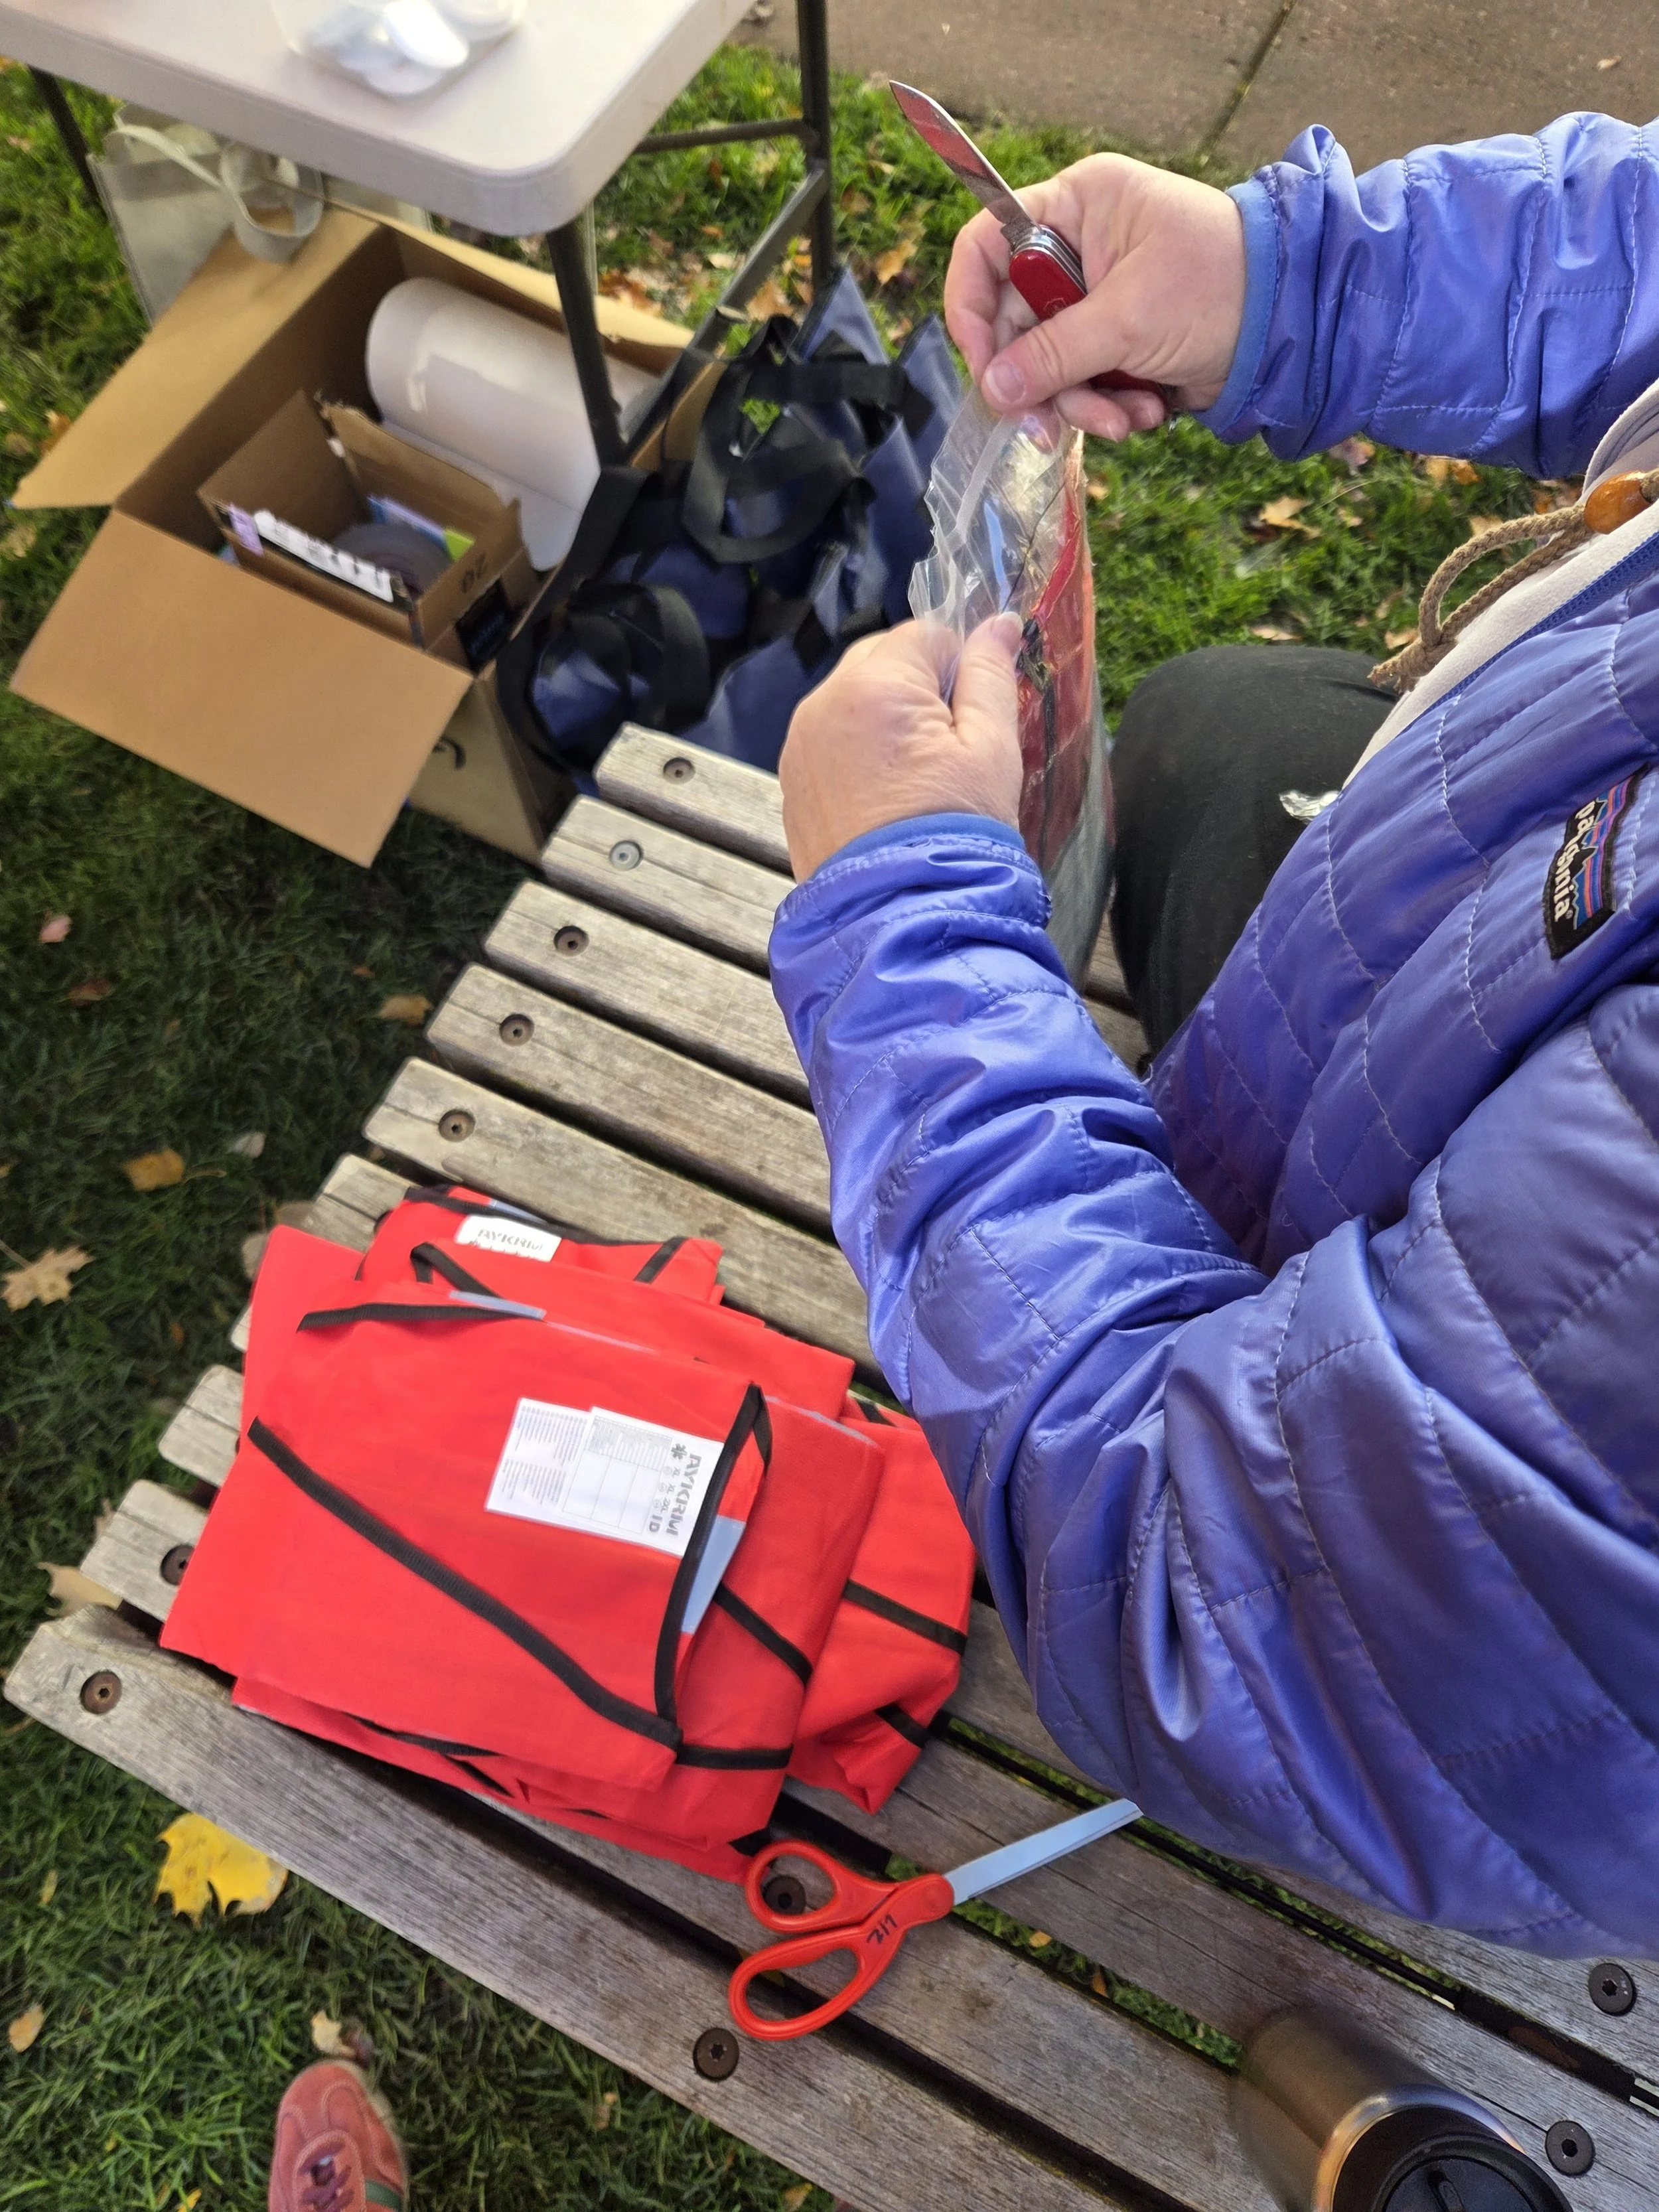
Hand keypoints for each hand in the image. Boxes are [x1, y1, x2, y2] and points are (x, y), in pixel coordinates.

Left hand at [779, 617, 1022, 879]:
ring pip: (852, 702)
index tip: (971, 714)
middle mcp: (823, 705)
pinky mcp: (791, 783)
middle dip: (916, 688)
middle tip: (946, 750)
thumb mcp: (992, 748)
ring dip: (885, 721)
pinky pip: (830, 743)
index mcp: (874, 685)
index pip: (924, 634)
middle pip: (880, 660)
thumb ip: (991, 676)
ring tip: (916, 780)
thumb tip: (998, 624)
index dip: (957, 667)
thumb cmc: (955, 831)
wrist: (902, 915)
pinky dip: (857, 756)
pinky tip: (885, 800)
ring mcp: (799, 746)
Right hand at [945, 153, 1246, 439]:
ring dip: (1080, 405)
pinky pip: (1083, 384)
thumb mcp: (1129, 319)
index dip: (970, 306)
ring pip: (1048, 365)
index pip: (986, 246)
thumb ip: (1054, 356)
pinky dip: (1109, 408)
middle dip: (1039, 381)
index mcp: (1077, 206)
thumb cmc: (1220, 286)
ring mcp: (1097, 298)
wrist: (1295, 324)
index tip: (983, 365)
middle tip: (1047, 427)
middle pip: (1014, 322)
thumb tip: (993, 391)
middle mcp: (1078, 246)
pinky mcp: (1118, 342)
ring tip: (1126, 420)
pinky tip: (1147, 413)